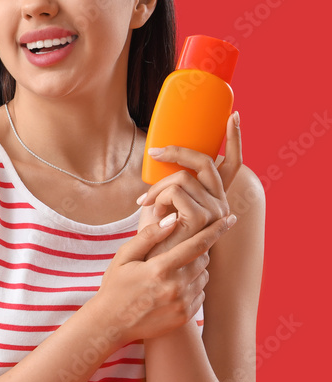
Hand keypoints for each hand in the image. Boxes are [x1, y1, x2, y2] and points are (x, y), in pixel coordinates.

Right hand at [91, 211, 235, 343]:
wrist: (111, 324)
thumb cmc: (115, 285)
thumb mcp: (124, 257)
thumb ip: (148, 236)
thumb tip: (173, 220)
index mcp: (160, 269)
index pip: (196, 245)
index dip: (215, 230)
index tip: (230, 219)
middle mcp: (175, 287)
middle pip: (203, 260)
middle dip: (196, 251)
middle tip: (176, 253)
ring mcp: (182, 303)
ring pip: (204, 277)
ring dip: (195, 270)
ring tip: (172, 272)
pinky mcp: (185, 316)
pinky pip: (200, 294)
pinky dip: (192, 287)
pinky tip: (172, 289)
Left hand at [136, 112, 242, 256]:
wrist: (153, 265)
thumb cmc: (154, 236)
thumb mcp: (162, 206)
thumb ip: (169, 187)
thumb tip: (160, 158)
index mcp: (214, 196)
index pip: (232, 163)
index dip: (235, 139)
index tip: (234, 115)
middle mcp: (220, 202)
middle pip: (204, 162)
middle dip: (177, 152)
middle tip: (154, 152)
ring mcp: (215, 211)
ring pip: (183, 178)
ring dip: (157, 188)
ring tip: (146, 204)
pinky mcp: (203, 218)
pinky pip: (176, 191)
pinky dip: (158, 197)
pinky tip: (152, 212)